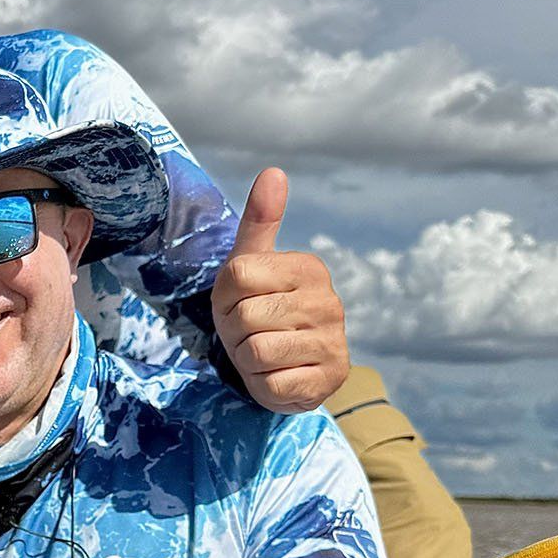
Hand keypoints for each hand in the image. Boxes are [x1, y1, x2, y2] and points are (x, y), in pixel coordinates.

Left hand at [212, 168, 349, 413]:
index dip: (224, 298)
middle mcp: (328, 301)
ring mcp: (333, 342)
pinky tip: (280, 376)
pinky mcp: (329, 380)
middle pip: (244, 316)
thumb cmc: (262, 313)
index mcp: (308, 268)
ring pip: (257, 352)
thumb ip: (259, 222)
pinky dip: (265, 386)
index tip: (240, 304)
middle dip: (235, 333)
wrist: (288, 371)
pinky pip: (272, 385)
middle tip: (251, 335)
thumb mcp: (251, 268)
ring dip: (248, 361)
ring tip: (265, 356)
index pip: (236, 275)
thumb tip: (274, 171)